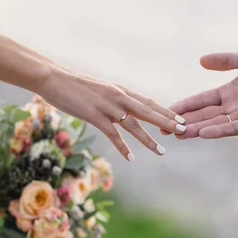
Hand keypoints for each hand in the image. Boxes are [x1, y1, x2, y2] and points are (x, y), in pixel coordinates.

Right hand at [37, 68, 186, 160]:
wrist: (54, 78)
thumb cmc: (74, 85)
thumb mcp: (99, 89)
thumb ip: (112, 98)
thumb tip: (122, 106)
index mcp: (120, 90)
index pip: (148, 101)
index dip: (165, 110)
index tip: (180, 118)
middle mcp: (118, 96)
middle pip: (148, 111)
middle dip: (167, 122)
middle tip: (183, 130)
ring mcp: (107, 106)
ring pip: (134, 125)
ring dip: (148, 139)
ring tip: (162, 151)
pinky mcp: (95, 115)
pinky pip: (113, 134)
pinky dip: (123, 147)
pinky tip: (131, 158)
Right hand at [163, 52, 237, 138]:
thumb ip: (225, 61)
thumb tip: (201, 60)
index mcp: (228, 92)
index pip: (200, 100)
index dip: (183, 106)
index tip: (165, 110)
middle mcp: (232, 107)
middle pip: (202, 115)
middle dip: (183, 122)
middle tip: (162, 129)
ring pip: (213, 124)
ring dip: (195, 129)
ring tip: (178, 134)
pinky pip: (232, 128)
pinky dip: (218, 130)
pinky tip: (204, 133)